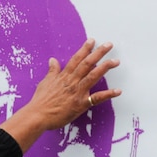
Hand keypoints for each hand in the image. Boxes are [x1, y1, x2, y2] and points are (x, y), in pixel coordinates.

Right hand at [0, 39, 120, 151]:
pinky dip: (108, 94)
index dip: (85, 49)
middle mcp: (72, 81)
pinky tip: (118, 91)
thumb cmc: (40, 101)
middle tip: (108, 45)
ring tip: (115, 61)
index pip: (76, 59)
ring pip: (93, 76)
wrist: (38, 115)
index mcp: (63, 76)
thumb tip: (52, 60)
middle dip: (99, 53)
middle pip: (87, 64)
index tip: (92, 40)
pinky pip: (96, 98)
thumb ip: (52, 71)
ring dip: (105, 68)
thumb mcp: (45, 82)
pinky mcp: (81, 104)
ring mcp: (77, 92)